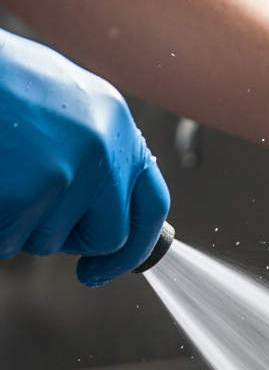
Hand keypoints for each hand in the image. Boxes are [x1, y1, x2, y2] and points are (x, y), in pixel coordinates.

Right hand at [0, 30, 169, 285]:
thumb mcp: (65, 103)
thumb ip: (98, 152)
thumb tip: (114, 211)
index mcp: (116, 123)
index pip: (153, 205)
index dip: (136, 247)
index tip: (107, 266)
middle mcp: (105, 148)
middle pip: (110, 236)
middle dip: (72, 240)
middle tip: (36, 217)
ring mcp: (70, 170)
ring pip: (54, 241)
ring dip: (23, 228)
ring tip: (5, 178)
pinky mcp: (29, 190)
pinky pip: (13, 240)